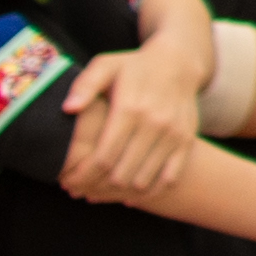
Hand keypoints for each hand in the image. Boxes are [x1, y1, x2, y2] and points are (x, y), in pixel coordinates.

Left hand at [62, 40, 204, 204]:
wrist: (179, 62)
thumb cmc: (133, 67)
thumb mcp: (106, 65)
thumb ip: (85, 85)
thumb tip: (68, 109)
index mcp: (130, 108)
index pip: (104, 157)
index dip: (84, 176)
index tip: (69, 182)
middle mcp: (155, 123)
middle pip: (122, 174)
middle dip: (97, 187)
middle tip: (81, 190)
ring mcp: (173, 133)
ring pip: (144, 180)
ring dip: (121, 192)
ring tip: (102, 192)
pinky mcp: (186, 140)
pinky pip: (170, 177)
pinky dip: (150, 191)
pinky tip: (132, 193)